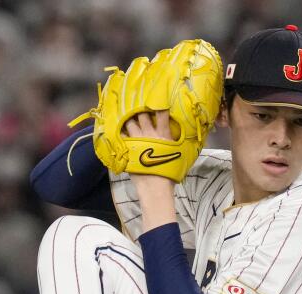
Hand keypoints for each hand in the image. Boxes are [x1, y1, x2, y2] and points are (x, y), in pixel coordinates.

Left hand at [124, 111, 176, 230]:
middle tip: (138, 106)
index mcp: (164, 134)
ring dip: (129, 118)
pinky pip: (121, 135)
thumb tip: (183, 140)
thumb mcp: (180, 157)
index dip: (159, 105)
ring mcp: (137, 140)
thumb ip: (179, 145)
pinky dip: (120, 131)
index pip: (162, 113)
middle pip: (142, 115)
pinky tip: (118, 130)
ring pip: (130, 122)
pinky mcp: (127, 148)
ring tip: (127, 116)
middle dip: (140, 109)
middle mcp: (150, 134)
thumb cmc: (170, 174)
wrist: (155, 187)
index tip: (157, 99)